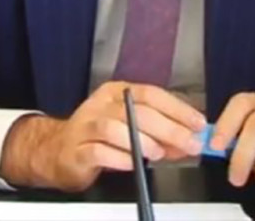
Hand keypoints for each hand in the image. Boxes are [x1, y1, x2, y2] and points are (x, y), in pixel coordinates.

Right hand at [0, 81, 206, 189]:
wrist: (57, 151)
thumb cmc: (98, 137)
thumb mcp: (130, 128)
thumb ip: (159, 132)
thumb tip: (189, 138)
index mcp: (117, 92)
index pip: (151, 94)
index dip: (177, 108)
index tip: (197, 122)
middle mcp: (101, 103)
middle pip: (137, 110)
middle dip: (168, 128)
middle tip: (188, 143)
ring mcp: (86, 125)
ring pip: (115, 127)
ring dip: (142, 141)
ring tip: (159, 153)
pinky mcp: (77, 149)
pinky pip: (99, 151)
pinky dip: (119, 158)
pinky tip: (133, 163)